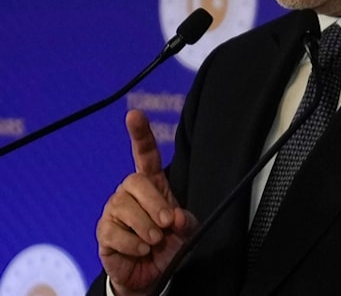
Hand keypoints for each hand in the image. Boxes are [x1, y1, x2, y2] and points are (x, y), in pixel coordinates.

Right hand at [96, 110, 197, 294]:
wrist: (155, 274)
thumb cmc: (171, 245)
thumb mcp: (187, 231)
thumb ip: (185, 221)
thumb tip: (174, 218)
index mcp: (152, 184)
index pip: (145, 155)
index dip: (140, 135)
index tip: (134, 115)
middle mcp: (129, 193)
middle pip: (135, 182)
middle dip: (154, 204)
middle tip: (167, 224)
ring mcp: (114, 211)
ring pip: (124, 208)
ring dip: (146, 228)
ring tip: (155, 241)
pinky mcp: (104, 233)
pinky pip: (115, 233)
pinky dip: (134, 245)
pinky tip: (141, 250)